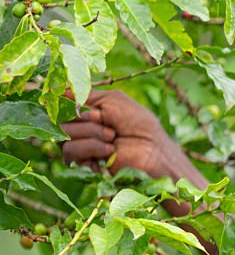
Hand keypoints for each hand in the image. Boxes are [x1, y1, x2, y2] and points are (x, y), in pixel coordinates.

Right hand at [61, 90, 206, 188]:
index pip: (60, 103)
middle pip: (60, 119)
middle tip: (111, 129)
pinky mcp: (83, 164)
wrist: (153, 151)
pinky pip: (69, 152)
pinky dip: (91, 149)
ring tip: (112, 140)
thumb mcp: (114, 100)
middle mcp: (80, 127)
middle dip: (87, 121)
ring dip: (92, 135)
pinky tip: (109, 152)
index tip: (95, 110)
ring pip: (64, 135)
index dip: (72, 104)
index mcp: (86, 110)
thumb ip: (86, 94)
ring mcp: (80, 146)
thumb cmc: (139, 124)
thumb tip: (60, 91)